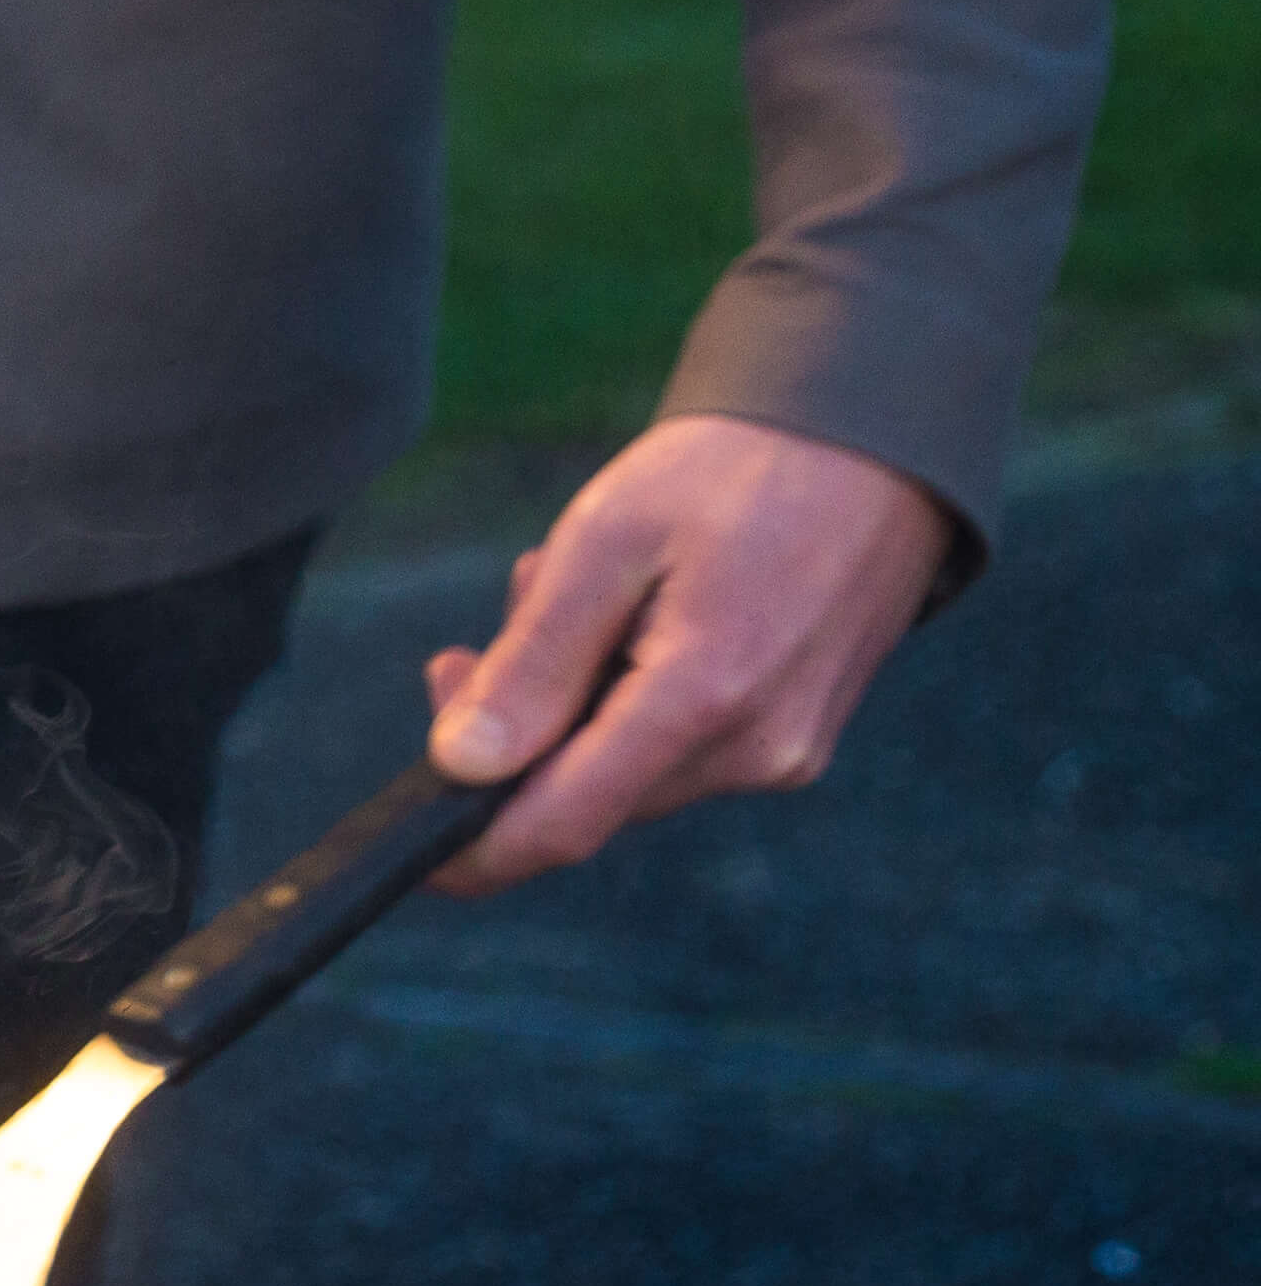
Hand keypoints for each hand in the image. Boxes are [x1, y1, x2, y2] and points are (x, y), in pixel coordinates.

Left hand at [418, 415, 951, 895]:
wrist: (875, 434)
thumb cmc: (734, 471)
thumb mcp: (605, 543)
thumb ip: (532, 665)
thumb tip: (460, 766)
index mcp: (704, 698)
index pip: (559, 824)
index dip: (471, 850)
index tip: (411, 841)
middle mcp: (756, 748)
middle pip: (585, 795)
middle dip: (517, 735)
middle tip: (486, 634)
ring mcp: (787, 751)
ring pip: (626, 770)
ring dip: (573, 705)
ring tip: (584, 595)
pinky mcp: (799, 738)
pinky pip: (678, 748)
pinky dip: (630, 698)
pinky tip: (641, 616)